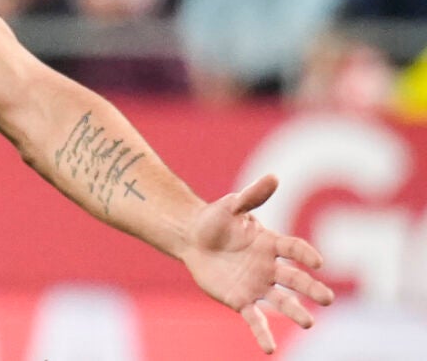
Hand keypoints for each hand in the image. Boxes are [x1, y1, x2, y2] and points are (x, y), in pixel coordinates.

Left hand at [180, 174, 334, 353]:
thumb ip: (252, 196)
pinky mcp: (241, 300)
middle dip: (310, 288)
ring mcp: (257, 285)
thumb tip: (274, 176)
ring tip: (308, 324)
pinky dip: (262, 334)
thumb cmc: (214, 220)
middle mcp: (269, 267)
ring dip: (294, 312)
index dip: (305, 254)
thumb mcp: (230, 206)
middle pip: (295, 278)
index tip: (318, 262)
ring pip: (281, 301)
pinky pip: (255, 319)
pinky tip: (269, 350)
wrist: (192, 239)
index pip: (294, 249)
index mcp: (271, 243)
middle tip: (327, 299)